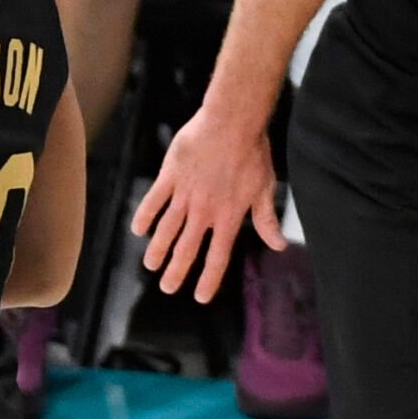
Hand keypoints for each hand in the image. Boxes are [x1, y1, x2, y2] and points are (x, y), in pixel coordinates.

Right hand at [132, 102, 286, 302]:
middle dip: (177, 271)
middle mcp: (204, 211)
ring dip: (158, 250)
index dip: (208, 279)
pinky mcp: (170, 176)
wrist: (232, 123)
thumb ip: (266, 219)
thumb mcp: (264, 188)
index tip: (199, 296)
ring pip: (167, 229)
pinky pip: (154, 201)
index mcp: (229, 217)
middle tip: (168, 288)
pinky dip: (145, 216)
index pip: (217, 257)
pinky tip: (138, 229)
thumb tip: (279, 245)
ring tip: (150, 265)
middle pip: (187, 248)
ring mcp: (184, 195)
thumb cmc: (253, 153)